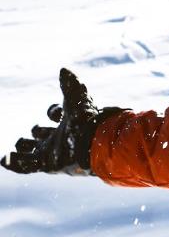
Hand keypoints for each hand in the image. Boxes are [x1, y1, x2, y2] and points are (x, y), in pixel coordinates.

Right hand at [2, 68, 121, 174]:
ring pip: (33, 151)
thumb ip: (70, 85)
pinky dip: (13, 164)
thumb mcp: (77, 100)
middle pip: (42, 134)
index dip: (53, 111)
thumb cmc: (87, 121)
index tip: (57, 111)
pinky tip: (3, 159)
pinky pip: (25, 167)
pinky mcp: (46, 164)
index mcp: (67, 121)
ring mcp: (52, 152)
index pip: (56, 114)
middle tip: (36, 129)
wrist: (92, 143)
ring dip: (23, 147)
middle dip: (37, 130)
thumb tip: (63, 69)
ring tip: (18, 144)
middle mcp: (59, 137)